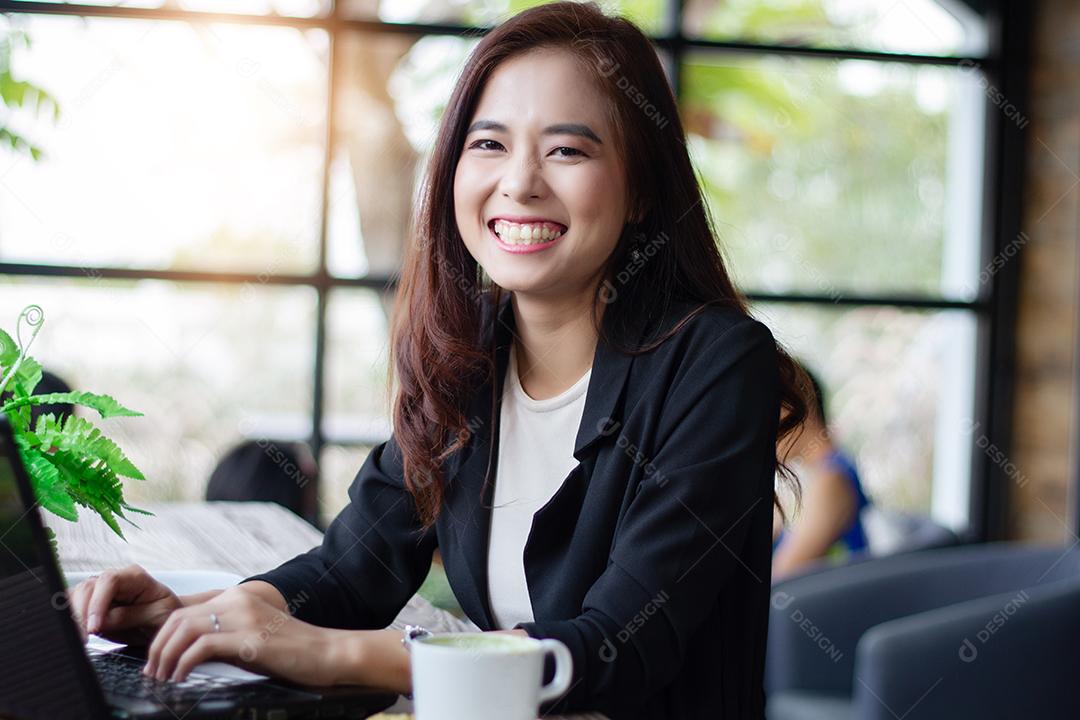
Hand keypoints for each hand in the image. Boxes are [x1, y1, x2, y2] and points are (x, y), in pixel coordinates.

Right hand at [67, 563, 181, 644]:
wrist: (164, 621)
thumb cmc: (164, 614)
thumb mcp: (156, 616)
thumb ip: (129, 616)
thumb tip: (102, 621)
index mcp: (134, 577)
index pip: (109, 580)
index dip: (98, 603)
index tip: (95, 627)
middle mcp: (114, 579)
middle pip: (87, 587)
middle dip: (81, 613)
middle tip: (83, 638)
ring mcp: (100, 590)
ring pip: (75, 596)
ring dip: (72, 617)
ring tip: (79, 639)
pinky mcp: (90, 604)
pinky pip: (72, 606)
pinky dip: (69, 619)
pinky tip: (73, 633)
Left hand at [143, 585, 337, 684]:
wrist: (328, 652)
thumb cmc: (293, 651)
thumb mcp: (253, 637)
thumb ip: (225, 637)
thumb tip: (190, 655)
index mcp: (238, 597)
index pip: (185, 612)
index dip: (162, 637)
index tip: (155, 661)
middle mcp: (238, 601)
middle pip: (178, 619)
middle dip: (157, 648)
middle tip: (151, 673)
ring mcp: (244, 618)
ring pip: (185, 630)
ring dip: (165, 657)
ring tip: (161, 678)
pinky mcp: (250, 639)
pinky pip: (202, 647)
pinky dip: (183, 664)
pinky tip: (181, 679)